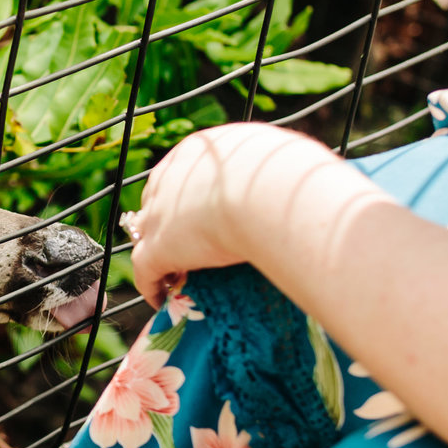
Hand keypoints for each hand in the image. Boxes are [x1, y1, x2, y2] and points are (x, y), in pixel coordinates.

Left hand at [125, 122, 342, 305]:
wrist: (269, 194)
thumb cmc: (288, 173)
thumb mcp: (284, 156)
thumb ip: (278, 165)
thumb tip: (302, 172)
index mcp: (203, 149)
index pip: (187, 171)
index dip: (194, 193)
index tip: (207, 212)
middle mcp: (173, 175)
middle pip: (162, 197)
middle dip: (172, 218)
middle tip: (191, 242)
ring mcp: (161, 211)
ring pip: (149, 232)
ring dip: (161, 251)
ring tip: (175, 272)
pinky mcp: (158, 247)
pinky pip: (145, 271)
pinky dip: (152, 285)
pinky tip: (162, 299)